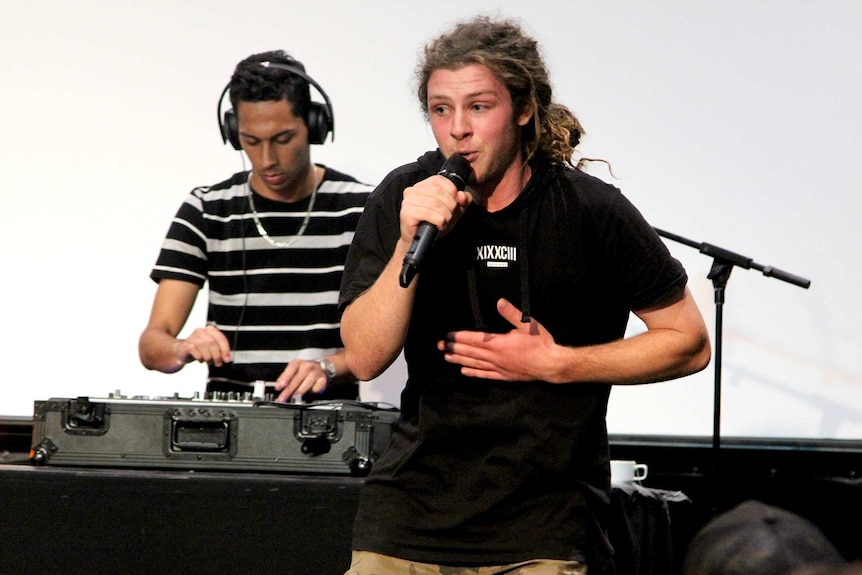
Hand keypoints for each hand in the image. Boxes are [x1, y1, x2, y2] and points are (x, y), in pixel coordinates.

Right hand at [178, 325, 230, 366]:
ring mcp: (192, 337)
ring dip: (208, 357)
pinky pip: (194, 350)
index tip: (227, 359)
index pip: (221, 338)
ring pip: (204, 346)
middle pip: (212, 342)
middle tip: (218, 363)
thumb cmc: (200, 350)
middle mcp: (201, 331)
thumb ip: (220, 351)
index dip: (225, 349)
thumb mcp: (212, 349)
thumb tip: (227, 359)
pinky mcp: (186, 344)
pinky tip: (201, 360)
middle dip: (217, 355)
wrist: (182, 352)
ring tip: (209, 362)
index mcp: (210, 330)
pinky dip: (200, 357)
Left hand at [273, 359, 328, 401]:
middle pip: (297, 379)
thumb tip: (278, 385)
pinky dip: (312, 391)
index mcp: (298, 363)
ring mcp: (316, 372)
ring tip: (294, 396)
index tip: (278, 387)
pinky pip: (316, 388)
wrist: (322, 367)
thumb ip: (286, 376)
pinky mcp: (323, 380)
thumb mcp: (294, 369)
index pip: (290, 370)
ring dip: (300, 391)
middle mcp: (307, 366)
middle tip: (283, 398)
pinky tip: (309, 391)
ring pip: (307, 383)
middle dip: (289, 390)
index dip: (284, 379)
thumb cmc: (305, 369)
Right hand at [400, 173, 471, 243]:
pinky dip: (438, 220)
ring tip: (446, 222)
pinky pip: (428, 213)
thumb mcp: (451, 210)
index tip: (456, 202)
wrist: (419, 240)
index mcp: (422, 186)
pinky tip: (440, 225)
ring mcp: (408, 201)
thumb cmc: (433, 224)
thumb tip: (463, 195)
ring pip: (434, 203)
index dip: (451, 190)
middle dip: (450, 205)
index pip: (439, 180)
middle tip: (451, 215)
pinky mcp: (406, 212)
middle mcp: (413, 191)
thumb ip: (461, 201)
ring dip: (445, 214)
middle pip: (438, 192)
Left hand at [437, 298, 560, 381]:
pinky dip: (474, 373)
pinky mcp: (504, 376)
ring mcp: (499, 368)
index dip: (460, 337)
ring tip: (446, 357)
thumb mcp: (527, 324)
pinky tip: (464, 371)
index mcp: (499, 343)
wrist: (551, 365)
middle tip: (440, 346)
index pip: (475, 339)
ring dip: (459, 360)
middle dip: (454, 348)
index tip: (448, 335)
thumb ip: (511, 313)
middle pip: (470, 352)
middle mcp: (495, 357)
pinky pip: (485, 374)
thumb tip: (499, 301)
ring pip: (474, 364)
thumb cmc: (541, 343)